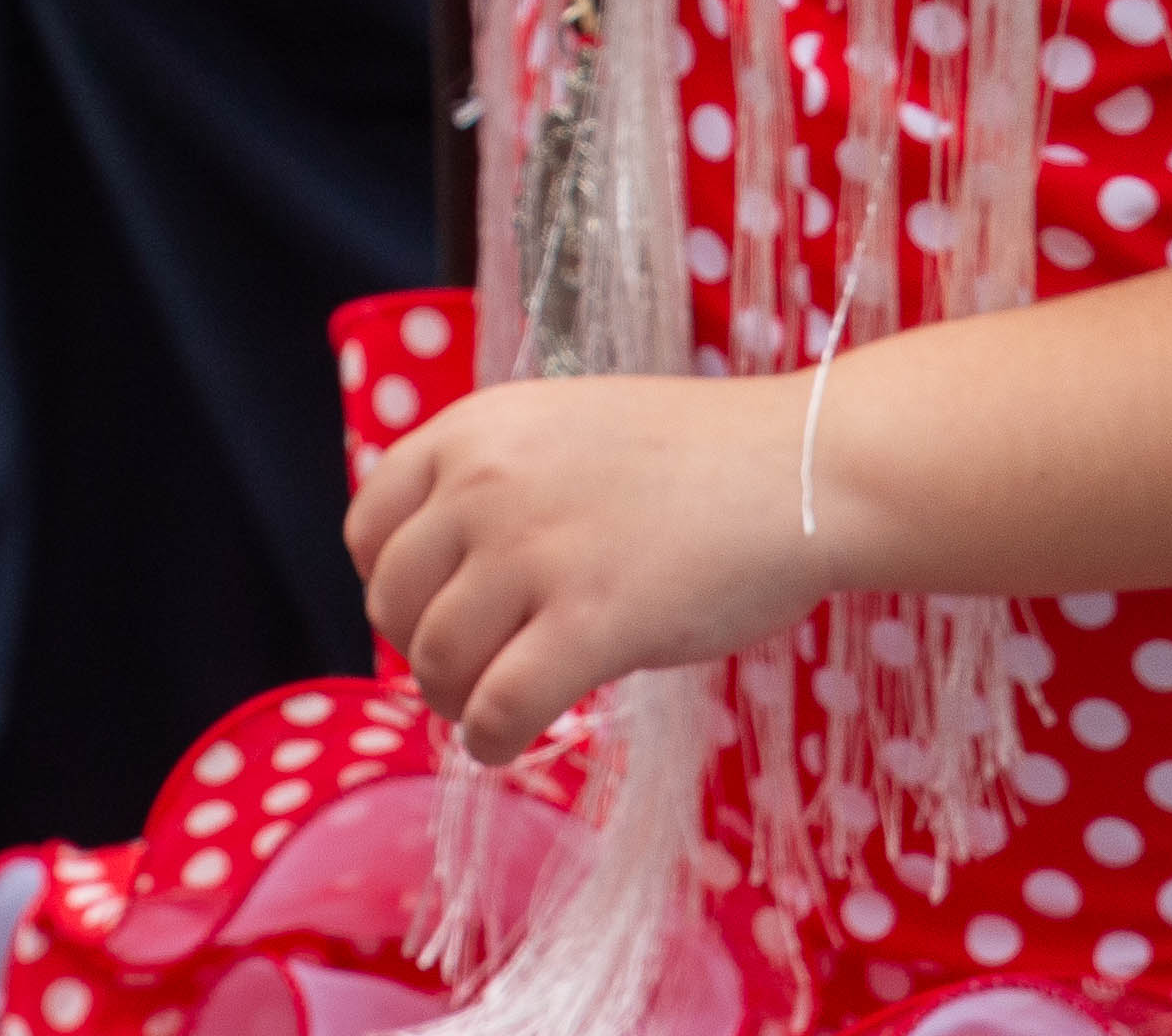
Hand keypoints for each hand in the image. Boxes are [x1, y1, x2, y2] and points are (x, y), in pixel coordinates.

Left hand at [351, 373, 836, 768]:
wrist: (802, 471)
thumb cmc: (695, 460)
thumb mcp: (561, 432)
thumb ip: (493, 482)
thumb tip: (439, 573)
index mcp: (473, 429)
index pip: (369, 526)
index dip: (389, 585)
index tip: (426, 614)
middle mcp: (485, 485)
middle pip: (394, 602)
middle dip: (420, 651)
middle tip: (465, 672)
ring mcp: (534, 554)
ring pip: (437, 661)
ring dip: (453, 702)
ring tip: (489, 708)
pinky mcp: (590, 623)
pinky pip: (498, 707)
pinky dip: (489, 738)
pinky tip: (507, 741)